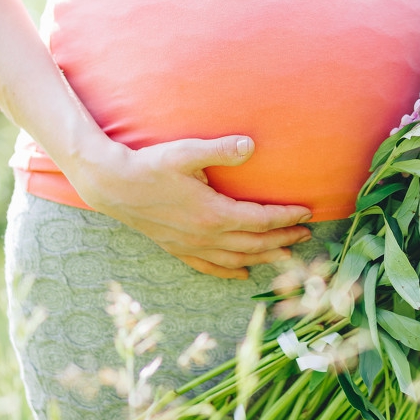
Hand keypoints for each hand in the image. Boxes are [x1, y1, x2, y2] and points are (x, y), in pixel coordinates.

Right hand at [65, 135, 313, 279]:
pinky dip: (230, 272)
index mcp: (213, 213)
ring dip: (264, 257)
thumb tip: (251, 145)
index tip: (307, 212)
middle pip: (255, 243)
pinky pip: (209, 267)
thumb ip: (221, 149)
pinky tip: (243, 274)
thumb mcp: (186, 152)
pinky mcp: (177, 248)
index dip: (287, 217)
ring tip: (286, 254)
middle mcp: (205, 235)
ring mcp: (190, 245)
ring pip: (236, 259)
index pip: (261, 220)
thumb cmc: (150, 164)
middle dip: (284, 239)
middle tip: (306, 234)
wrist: (112, 185)